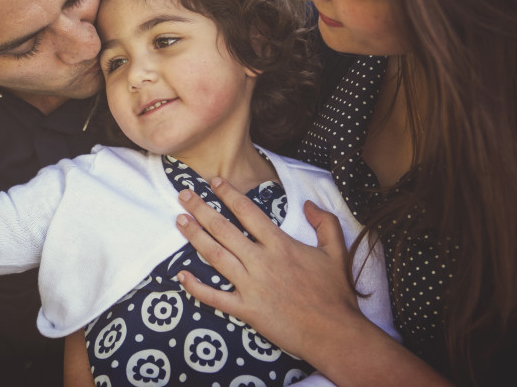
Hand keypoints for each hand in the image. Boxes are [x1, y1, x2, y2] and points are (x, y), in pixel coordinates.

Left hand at [175, 177, 361, 361]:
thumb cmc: (335, 293)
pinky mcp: (247, 310)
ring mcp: (252, 286)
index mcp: (280, 245)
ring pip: (215, 256)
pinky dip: (196, 287)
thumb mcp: (337, 251)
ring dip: (194, 237)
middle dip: (201, 209)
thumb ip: (325, 223)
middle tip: (184, 194)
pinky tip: (180, 275)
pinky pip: (215, 297)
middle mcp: (262, 261)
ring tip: (179, 221)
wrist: (335, 333)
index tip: (214, 182)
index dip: (229, 194)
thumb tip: (308, 203)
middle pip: (224, 229)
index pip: (248, 212)